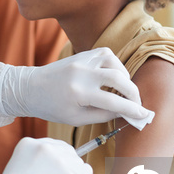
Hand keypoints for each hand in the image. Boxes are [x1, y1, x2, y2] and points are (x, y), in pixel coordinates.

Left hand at [0, 47, 153, 126]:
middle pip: (118, 79)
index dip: (132, 110)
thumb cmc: (52, 107)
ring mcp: (81, 61)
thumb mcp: (76, 118)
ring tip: (124, 91)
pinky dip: (115, 64)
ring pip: (114, 63)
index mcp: (78, 93)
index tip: (144, 116)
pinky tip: (114, 76)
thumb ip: (103, 115)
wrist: (30, 88)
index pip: (113, 102)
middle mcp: (81, 74)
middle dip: (133, 93)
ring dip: (125, 77)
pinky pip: (106, 54)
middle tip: (137, 104)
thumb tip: (126, 112)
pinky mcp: (81, 54)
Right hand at [0, 137, 91, 173]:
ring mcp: (58, 158)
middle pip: (67, 150)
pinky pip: (87, 171)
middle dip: (65, 166)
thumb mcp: (20, 167)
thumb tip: (60, 168)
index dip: (54, 161)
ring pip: (77, 162)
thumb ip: (38, 161)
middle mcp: (44, 146)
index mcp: (29, 142)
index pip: (52, 146)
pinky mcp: (70, 173)